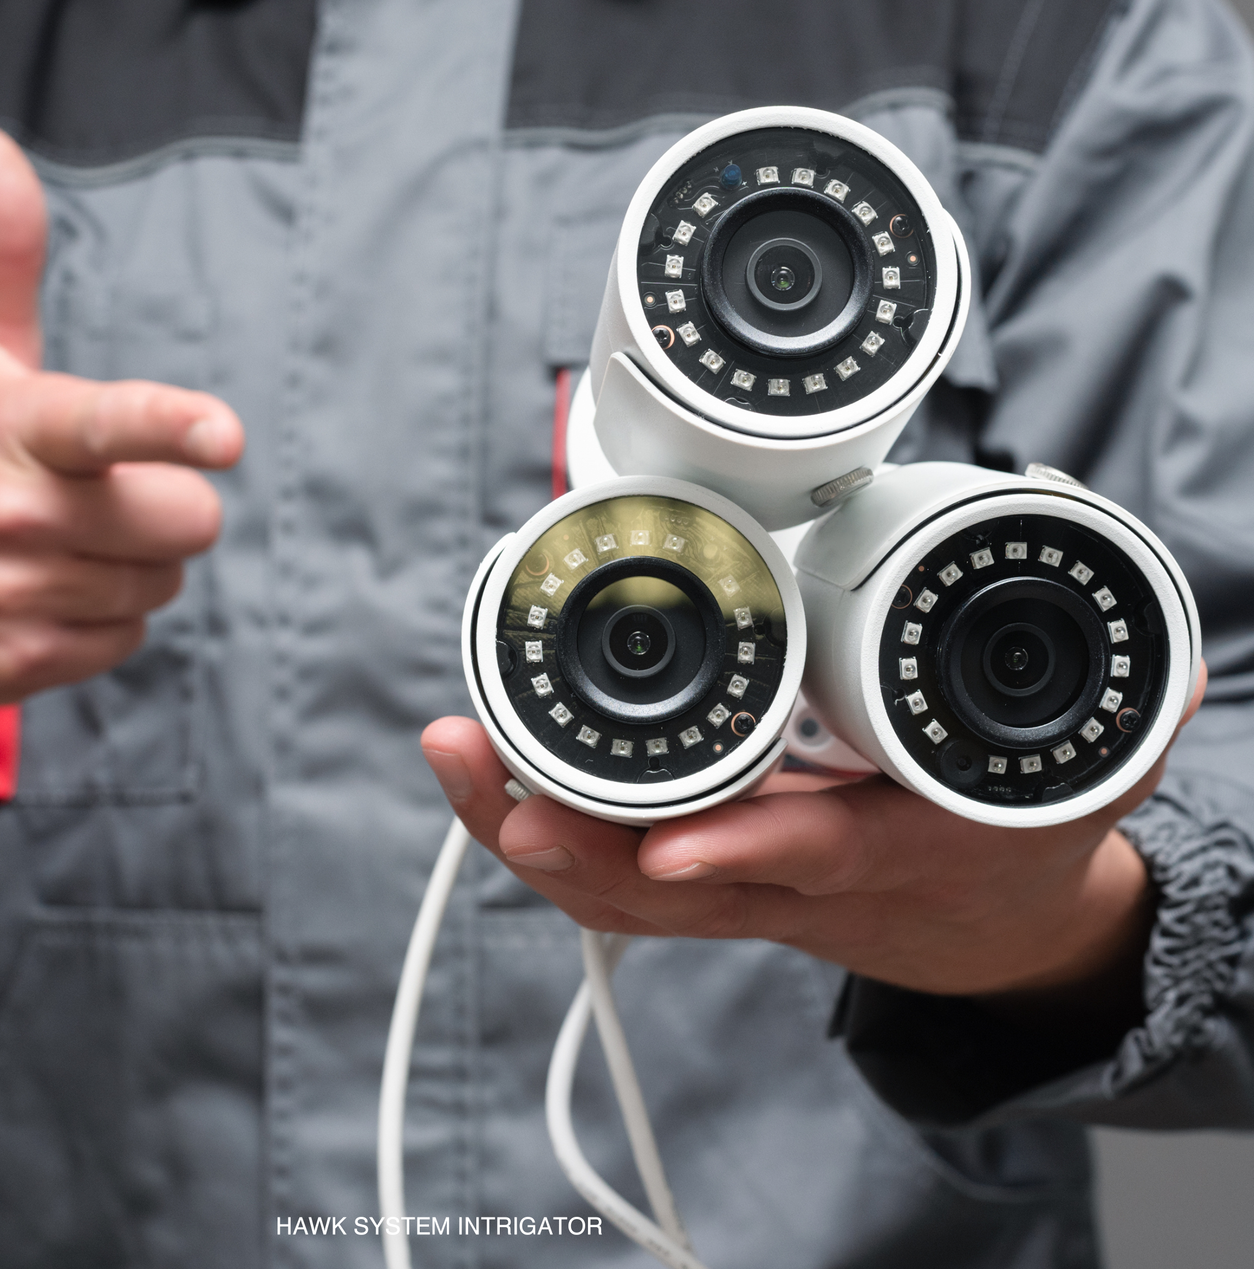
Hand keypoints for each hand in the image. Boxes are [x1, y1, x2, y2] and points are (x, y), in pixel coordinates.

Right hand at [0, 126, 243, 705]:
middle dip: (167, 509)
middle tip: (108, 497)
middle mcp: (18, 515)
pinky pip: (127, 641)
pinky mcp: (18, 665)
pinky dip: (102, 620)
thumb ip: (7, 255)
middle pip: (187, 523)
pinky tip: (46, 593)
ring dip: (132, 566)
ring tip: (62, 544)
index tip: (222, 436)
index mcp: (19, 429)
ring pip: (161, 585)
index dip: (172, 426)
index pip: (111, 424)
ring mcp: (16, 595)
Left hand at [423, 662, 1206, 1006]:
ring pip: (616, 885)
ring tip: (454, 759)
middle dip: (567, 838)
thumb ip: (1112, 736)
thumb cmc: (1015, 842)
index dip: (745, 854)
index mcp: (889, 856)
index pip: (812, 860)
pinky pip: (608, 877)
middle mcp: (795, 886)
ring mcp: (739, 889)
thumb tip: (1160, 687)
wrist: (989, 928)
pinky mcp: (708, 880)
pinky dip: (544, 838)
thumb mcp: (1072, 789)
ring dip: (526, 829)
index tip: (671, 847)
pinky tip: (478, 784)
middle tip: (483, 771)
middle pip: (667, 884)